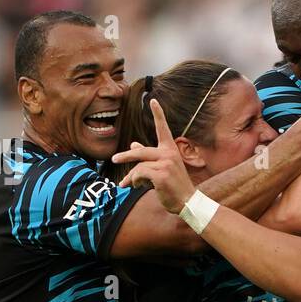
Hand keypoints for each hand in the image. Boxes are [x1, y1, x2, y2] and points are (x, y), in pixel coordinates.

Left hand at [110, 97, 195, 213]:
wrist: (186, 201)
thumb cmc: (174, 185)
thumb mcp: (162, 168)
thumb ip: (147, 157)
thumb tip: (133, 144)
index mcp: (170, 149)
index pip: (163, 128)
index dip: (158, 114)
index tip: (153, 100)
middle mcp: (169, 153)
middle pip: (140, 151)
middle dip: (125, 157)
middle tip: (114, 159)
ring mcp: (166, 163)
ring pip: (139, 166)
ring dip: (132, 177)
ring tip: (129, 184)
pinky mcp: (161, 174)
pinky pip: (140, 174)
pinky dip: (135, 181)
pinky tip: (139, 186)